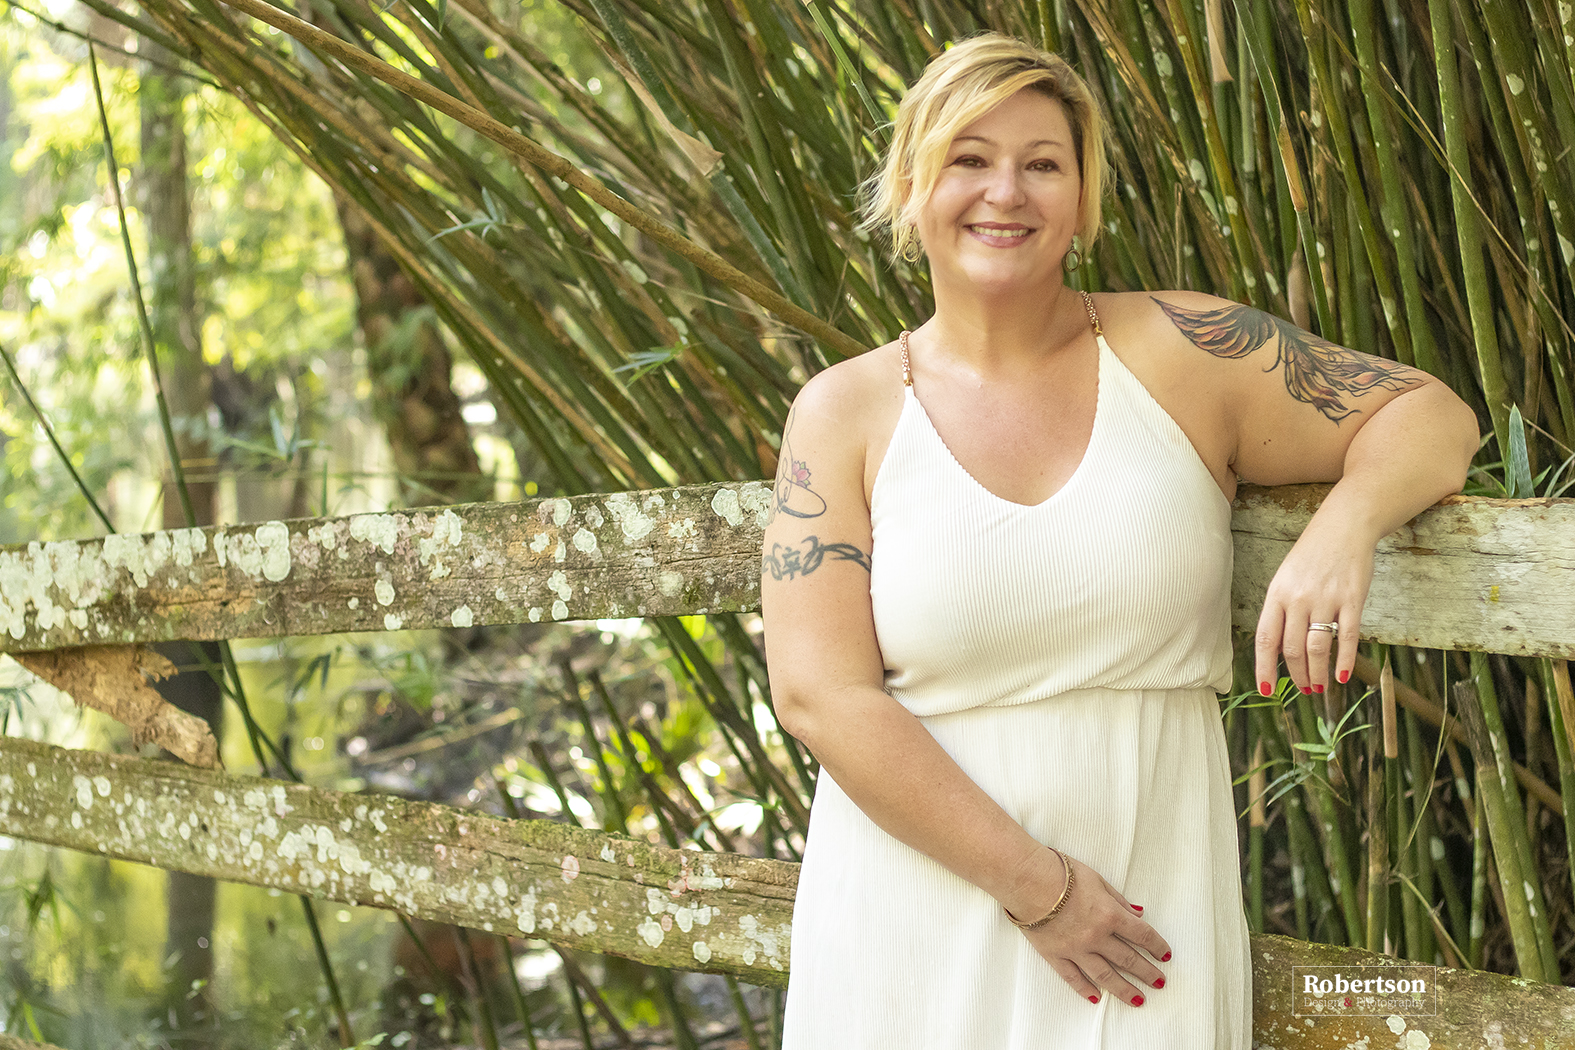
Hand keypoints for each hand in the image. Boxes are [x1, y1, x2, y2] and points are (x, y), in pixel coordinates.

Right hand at [1015, 853, 1170, 1006]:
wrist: (1026, 878)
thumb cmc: (1061, 872)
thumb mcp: (1096, 879)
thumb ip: (1118, 899)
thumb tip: (1138, 913)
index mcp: (1109, 915)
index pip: (1142, 935)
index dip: (1157, 946)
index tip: (1165, 955)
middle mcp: (1096, 936)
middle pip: (1128, 959)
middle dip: (1147, 972)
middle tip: (1159, 983)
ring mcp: (1075, 949)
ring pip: (1105, 975)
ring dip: (1124, 989)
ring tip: (1138, 999)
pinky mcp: (1054, 955)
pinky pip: (1073, 977)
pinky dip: (1085, 989)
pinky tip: (1097, 997)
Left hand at [1254, 515, 1374, 695]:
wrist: (1344, 526)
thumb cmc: (1312, 555)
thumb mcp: (1286, 578)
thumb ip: (1281, 610)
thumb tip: (1278, 648)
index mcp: (1277, 594)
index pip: (1266, 639)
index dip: (1264, 668)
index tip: (1267, 690)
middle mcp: (1298, 598)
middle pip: (1293, 649)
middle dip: (1296, 675)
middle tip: (1303, 690)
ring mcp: (1326, 599)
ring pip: (1317, 648)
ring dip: (1317, 674)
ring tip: (1319, 687)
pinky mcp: (1352, 599)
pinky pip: (1347, 637)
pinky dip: (1345, 661)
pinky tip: (1343, 676)